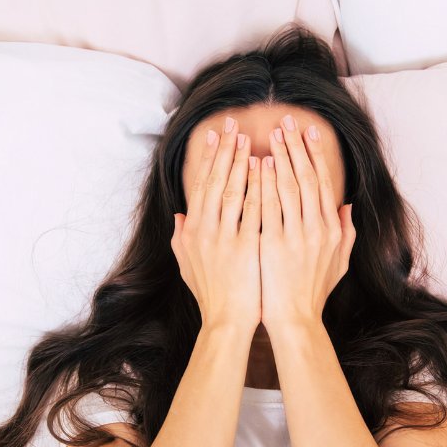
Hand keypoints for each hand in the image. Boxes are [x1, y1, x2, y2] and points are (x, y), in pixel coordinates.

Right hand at [172, 117, 261, 333]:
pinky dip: (259, 188)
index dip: (210, 158)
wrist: (226, 322)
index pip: (202, 186)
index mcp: (193, 231)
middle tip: (233, 124)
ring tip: (249, 138)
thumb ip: (182, 238)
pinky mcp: (246, 248)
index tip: (216, 135)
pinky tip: (266, 170)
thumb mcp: (188, 265)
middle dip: (225, 150)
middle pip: (216, 181)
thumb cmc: (211, 295)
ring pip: (234, 191)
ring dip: (241, 162)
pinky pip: (254, 211)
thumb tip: (180, 215)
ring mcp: (225, 238)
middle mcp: (206, 231)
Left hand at [259, 113, 354, 331]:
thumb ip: (346, 232)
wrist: (295, 319)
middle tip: (287, 123)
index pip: (324, 183)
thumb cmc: (313, 293)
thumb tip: (347, 205)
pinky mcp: (274, 244)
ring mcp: (296, 235)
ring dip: (281, 158)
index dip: (316, 155)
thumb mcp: (339, 263)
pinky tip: (258, 165)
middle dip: (297, 148)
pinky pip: (268, 207)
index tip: (309, 132)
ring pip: (289, 187)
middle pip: (307, 178)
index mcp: (331, 230)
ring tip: (272, 136)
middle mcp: (317, 229)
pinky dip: (264, 183)